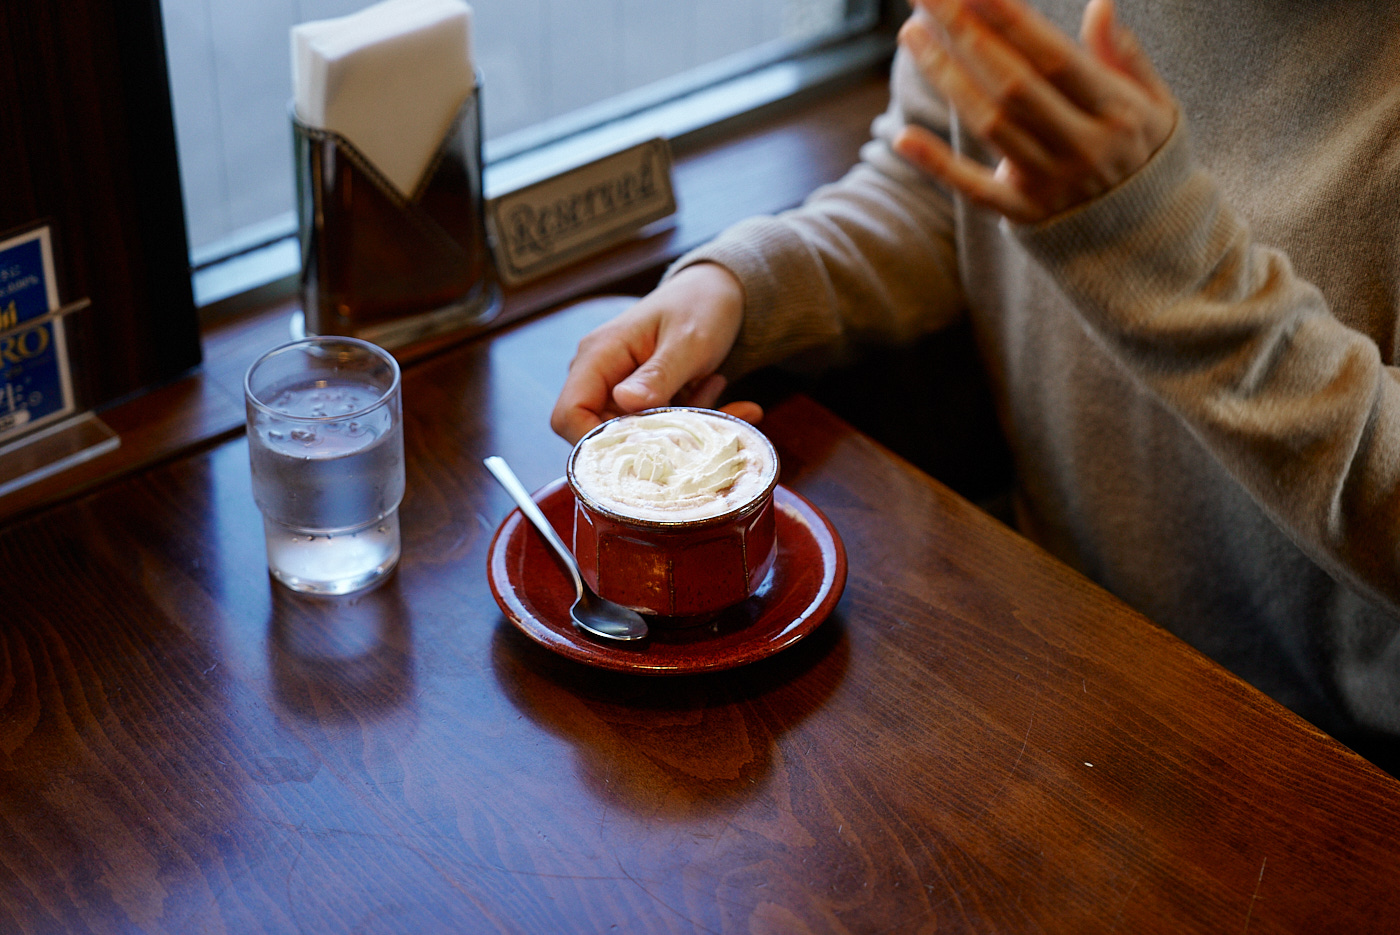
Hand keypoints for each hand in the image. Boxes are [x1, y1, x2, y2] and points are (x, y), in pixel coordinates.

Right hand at [550, 263, 762, 443]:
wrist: (715, 290)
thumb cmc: (699, 304)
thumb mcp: (687, 340)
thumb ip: (658, 374)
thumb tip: (626, 403)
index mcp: (598, 355)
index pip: (569, 415)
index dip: (593, 442)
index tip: (641, 451)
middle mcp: (600, 374)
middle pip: (601, 432)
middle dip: (650, 438)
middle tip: (697, 423)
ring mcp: (619, 387)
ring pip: (635, 432)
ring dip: (676, 427)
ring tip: (713, 393)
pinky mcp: (641, 396)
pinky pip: (655, 423)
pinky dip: (686, 417)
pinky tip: (713, 389)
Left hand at [893, 0, 1175, 223]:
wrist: (1149, 236)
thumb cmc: (1144, 152)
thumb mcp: (1155, 103)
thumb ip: (1124, 55)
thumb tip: (1100, 4)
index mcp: (1118, 111)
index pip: (1054, 57)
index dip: (1011, 20)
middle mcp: (1082, 146)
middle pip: (1013, 83)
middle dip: (966, 34)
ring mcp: (1050, 184)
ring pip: (989, 124)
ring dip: (946, 76)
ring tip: (912, 34)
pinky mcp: (1024, 215)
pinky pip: (974, 191)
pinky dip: (937, 165)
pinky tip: (901, 137)